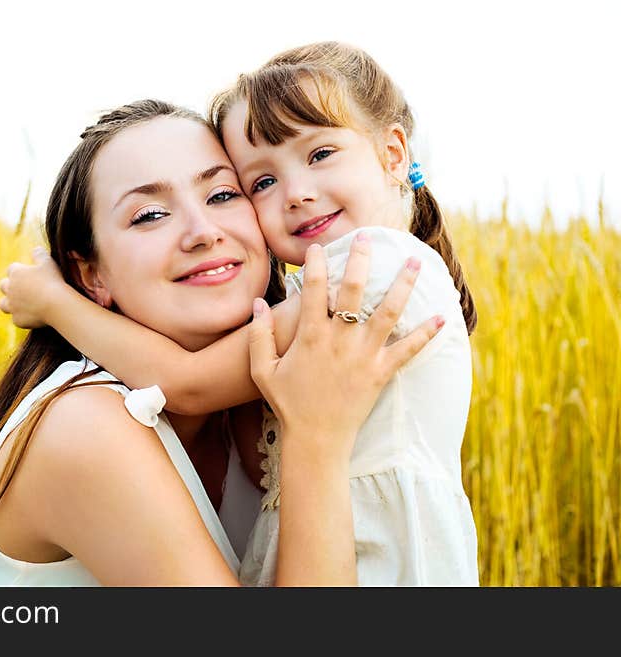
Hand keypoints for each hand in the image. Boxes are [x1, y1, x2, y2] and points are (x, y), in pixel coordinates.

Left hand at [0, 246, 67, 328]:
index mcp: (16, 273)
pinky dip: (23, 317)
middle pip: (4, 286)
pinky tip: (32, 316)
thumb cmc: (53, 281)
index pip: (12, 269)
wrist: (56, 304)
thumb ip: (40, 254)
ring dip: (9, 303)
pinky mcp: (18, 320)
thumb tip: (36, 249)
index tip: (29, 274)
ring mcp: (12, 306)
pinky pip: (17, 318)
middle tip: (23, 288)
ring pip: (3, 304)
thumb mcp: (48, 262)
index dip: (21, 271)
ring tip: (19, 304)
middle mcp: (10, 289)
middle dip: (11, 286)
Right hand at [248, 234, 444, 461]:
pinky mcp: (381, 373)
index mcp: (311, 335)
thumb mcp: (262, 369)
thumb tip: (257, 303)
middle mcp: (340, 340)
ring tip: (415, 261)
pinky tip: (442, 317)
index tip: (320, 247)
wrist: (315, 439)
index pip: (315, 288)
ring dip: (403, 285)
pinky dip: (426, 334)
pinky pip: (408, 350)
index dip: (317, 264)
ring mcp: (363, 356)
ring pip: (388, 312)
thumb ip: (259, 335)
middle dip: (362, 259)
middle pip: (355, 290)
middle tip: (368, 236)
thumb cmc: (287, 403)